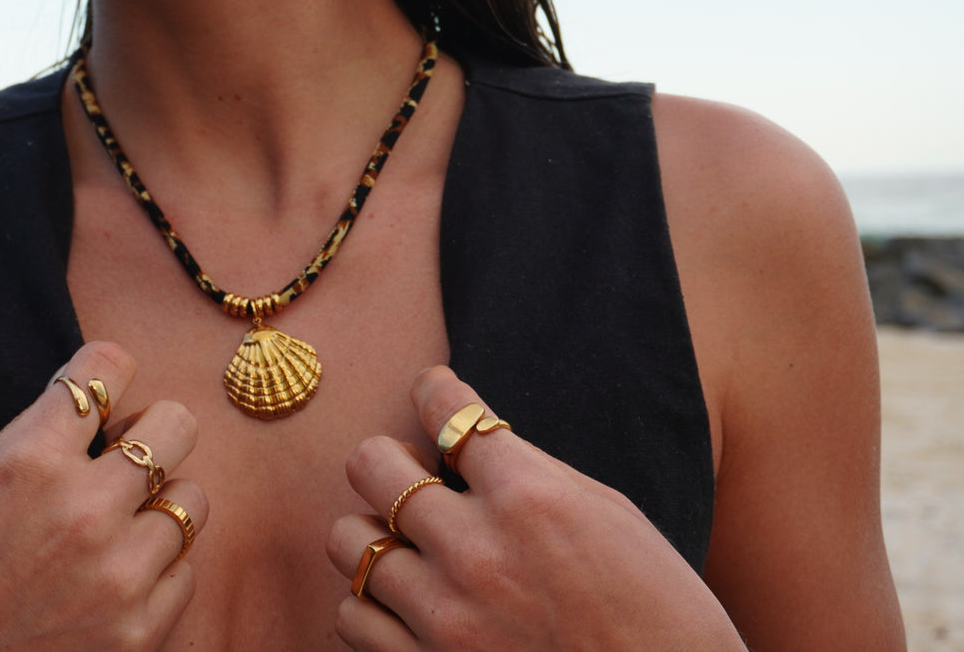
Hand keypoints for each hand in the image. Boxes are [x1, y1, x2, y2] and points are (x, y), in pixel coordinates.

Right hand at [0, 341, 207, 651]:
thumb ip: (37, 441)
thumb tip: (93, 405)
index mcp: (28, 459)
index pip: (108, 368)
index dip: (107, 371)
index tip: (102, 387)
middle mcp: (82, 509)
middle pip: (177, 425)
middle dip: (152, 430)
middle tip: (125, 454)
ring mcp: (117, 574)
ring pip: (190, 500)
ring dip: (156, 505)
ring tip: (119, 524)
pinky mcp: (137, 631)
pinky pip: (184, 572)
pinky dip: (157, 571)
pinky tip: (114, 578)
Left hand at [327, 366, 742, 651]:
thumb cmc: (659, 614)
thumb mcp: (612, 518)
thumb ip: (532, 474)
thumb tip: (470, 442)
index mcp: (531, 498)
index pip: (446, 410)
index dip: (434, 390)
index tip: (433, 391)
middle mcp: (478, 551)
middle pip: (371, 465)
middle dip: (389, 461)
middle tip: (411, 474)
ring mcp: (446, 618)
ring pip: (349, 542)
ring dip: (376, 537)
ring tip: (411, 548)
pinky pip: (351, 617)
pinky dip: (372, 606)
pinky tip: (406, 604)